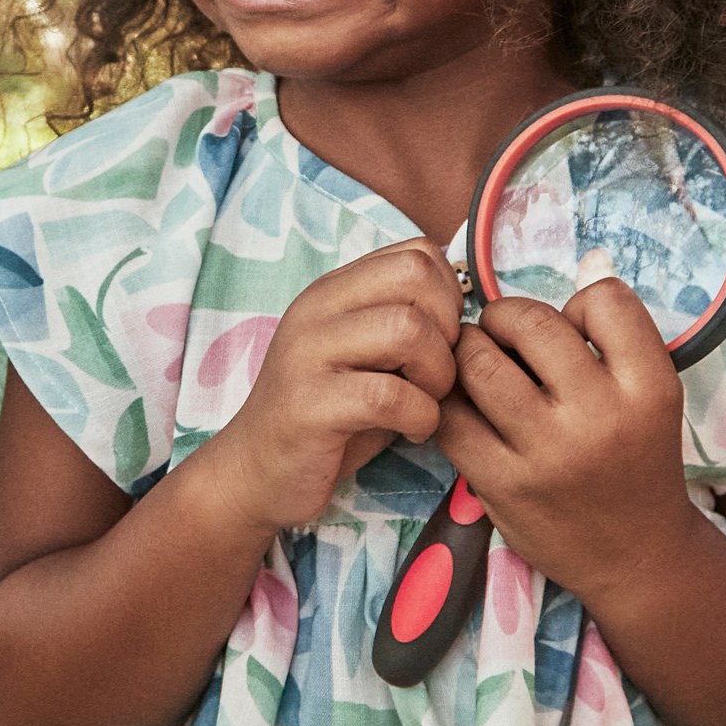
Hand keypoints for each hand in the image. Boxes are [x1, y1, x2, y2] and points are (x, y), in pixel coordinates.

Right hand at [210, 238, 462, 533]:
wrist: (256, 473)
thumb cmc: (329, 416)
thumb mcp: (367, 356)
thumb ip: (406, 323)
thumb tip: (470, 309)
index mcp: (334, 290)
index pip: (416, 253)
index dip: (449, 297)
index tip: (442, 341)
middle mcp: (316, 310)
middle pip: (416, 279)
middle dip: (448, 330)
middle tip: (438, 375)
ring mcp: (306, 354)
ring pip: (407, 329)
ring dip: (437, 374)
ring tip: (426, 402)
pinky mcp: (308, 405)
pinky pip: (390, 395)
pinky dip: (420, 416)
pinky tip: (412, 431)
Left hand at [435, 279, 695, 604]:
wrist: (636, 556)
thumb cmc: (636, 460)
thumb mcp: (650, 395)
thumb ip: (616, 336)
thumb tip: (586, 262)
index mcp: (649, 388)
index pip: (604, 299)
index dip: (579, 303)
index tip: (571, 328)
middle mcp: (601, 417)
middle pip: (531, 322)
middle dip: (506, 316)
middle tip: (502, 332)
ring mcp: (547, 453)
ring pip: (479, 362)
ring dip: (468, 348)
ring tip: (476, 359)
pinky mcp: (503, 484)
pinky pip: (451, 416)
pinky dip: (446, 398)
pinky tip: (460, 401)